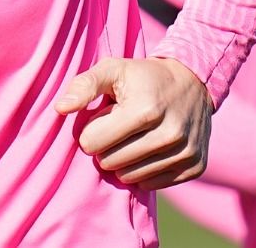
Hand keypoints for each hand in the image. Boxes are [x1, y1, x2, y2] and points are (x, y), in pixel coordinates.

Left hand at [53, 56, 211, 189]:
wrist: (194, 81)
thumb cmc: (144, 76)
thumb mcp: (113, 69)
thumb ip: (84, 86)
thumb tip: (60, 108)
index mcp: (144, 110)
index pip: (93, 143)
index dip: (92, 130)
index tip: (103, 118)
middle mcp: (169, 134)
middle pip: (110, 163)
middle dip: (107, 146)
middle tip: (119, 128)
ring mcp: (185, 152)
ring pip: (131, 177)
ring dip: (124, 161)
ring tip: (133, 137)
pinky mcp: (195, 166)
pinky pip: (152, 185)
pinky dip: (144, 171)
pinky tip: (148, 149)